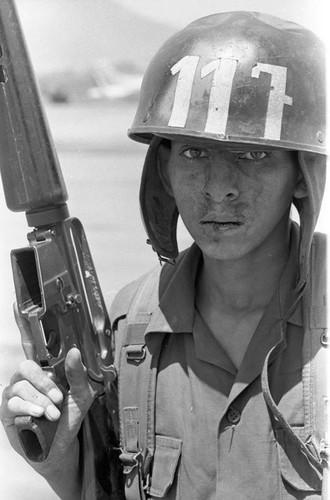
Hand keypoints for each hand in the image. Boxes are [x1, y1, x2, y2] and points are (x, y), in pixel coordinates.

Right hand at [0, 347, 94, 474]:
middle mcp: (27, 381)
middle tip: (57, 398)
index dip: (48, 369)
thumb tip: (74, 352)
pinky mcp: (7, 412)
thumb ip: (77, 374)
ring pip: (20, 387)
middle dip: (43, 383)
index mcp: (44, 373)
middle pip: (26, 368)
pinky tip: (37, 414)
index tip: (60, 388)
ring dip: (39, 401)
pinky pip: (12, 403)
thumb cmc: (69, 418)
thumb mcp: (81, 395)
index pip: (38, 357)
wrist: (61, 446)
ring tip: (52, 415)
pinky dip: (26, 407)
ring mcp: (15, 395)